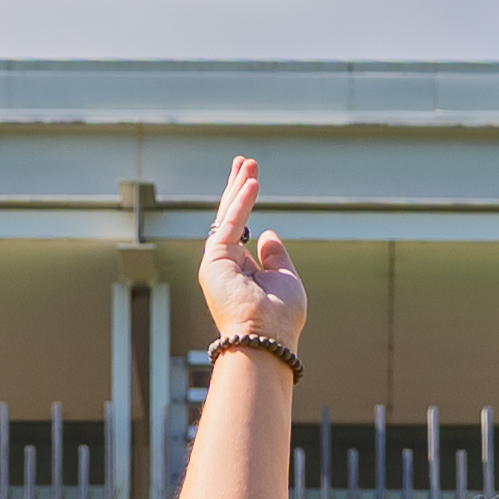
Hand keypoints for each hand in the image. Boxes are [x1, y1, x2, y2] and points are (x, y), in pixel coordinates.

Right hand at [199, 156, 308, 356]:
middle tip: (244, 162)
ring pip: (227, 217)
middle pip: (229, 218)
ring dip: (238, 188)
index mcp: (241, 270)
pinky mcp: (214, 260)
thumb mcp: (284, 278)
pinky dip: (241, 203)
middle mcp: (225, 264)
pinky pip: (230, 224)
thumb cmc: (280, 316)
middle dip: (236, 188)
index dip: (245, 204)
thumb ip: (275, 256)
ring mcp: (217, 262)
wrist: (267, 337)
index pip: (240, 229)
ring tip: (248, 163)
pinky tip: (251, 184)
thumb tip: (268, 233)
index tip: (251, 181)